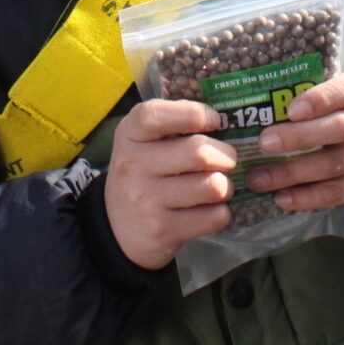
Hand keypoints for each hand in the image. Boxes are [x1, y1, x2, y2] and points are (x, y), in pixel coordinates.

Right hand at [105, 100, 236, 269]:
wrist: (116, 227)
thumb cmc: (142, 173)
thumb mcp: (142, 141)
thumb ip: (173, 124)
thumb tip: (222, 117)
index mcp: (129, 134)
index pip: (155, 115)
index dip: (193, 114)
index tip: (214, 120)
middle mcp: (133, 164)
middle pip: (198, 152)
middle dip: (225, 155)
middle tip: (227, 160)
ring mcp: (146, 200)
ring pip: (213, 186)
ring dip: (226, 187)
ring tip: (217, 187)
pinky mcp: (162, 230)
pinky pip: (214, 217)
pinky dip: (221, 213)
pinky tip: (208, 211)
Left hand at [244, 68, 343, 213]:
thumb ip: (316, 99)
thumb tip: (262, 111)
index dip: (322, 99)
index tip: (291, 111)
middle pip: (341, 128)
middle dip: (298, 137)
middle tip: (264, 144)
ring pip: (336, 164)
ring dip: (293, 173)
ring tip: (260, 178)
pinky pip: (340, 193)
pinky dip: (308, 197)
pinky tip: (283, 198)